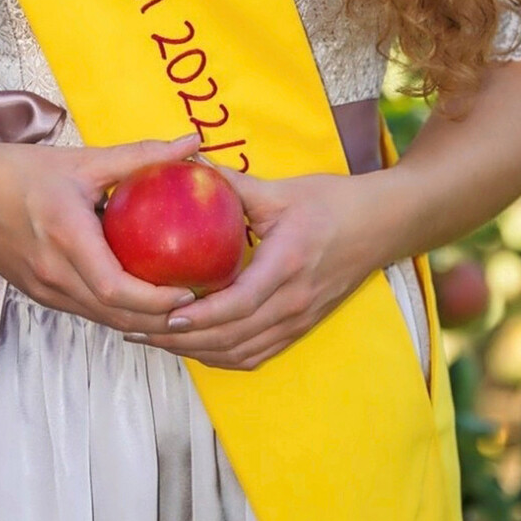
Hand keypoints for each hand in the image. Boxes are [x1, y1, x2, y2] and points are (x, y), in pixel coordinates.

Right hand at [0, 131, 204, 333]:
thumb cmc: (22, 170)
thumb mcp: (84, 159)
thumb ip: (141, 155)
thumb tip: (193, 142)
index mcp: (66, 236)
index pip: (116, 288)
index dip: (156, 300)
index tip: (190, 289)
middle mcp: (53, 273)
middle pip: (114, 314)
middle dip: (158, 320)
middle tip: (198, 306)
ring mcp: (42, 289)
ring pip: (100, 318)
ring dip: (139, 320)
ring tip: (177, 308)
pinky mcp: (37, 294)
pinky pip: (84, 309)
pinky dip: (114, 309)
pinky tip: (140, 298)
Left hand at [127, 164, 394, 370]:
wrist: (383, 225)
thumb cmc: (333, 202)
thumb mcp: (282, 190)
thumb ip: (234, 184)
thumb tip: (188, 165)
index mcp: (286, 266)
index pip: (238, 304)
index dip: (199, 317)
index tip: (163, 315)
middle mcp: (293, 302)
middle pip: (232, 338)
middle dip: (182, 341)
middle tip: (137, 330)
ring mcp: (299, 319)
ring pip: (242, 353)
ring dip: (197, 352)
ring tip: (155, 340)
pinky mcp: (302, 325)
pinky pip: (257, 353)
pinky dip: (222, 355)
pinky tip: (195, 345)